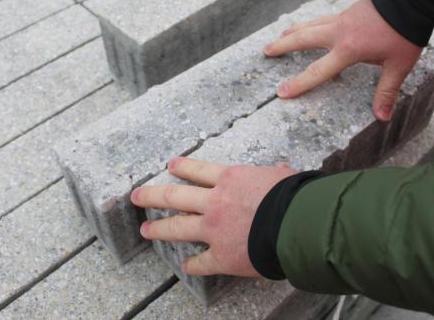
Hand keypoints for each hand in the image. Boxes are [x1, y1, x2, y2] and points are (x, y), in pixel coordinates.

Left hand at [131, 157, 296, 276]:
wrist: (296, 224)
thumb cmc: (294, 196)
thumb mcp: (282, 176)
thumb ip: (275, 174)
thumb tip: (281, 169)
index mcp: (230, 179)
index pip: (199, 170)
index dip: (183, 167)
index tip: (171, 165)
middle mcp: (215, 202)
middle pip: (175, 195)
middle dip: (152, 195)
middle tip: (137, 196)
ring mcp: (214, 230)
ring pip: (178, 227)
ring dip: (159, 228)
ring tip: (146, 230)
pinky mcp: (221, 256)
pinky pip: (201, 263)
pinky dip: (192, 266)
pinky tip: (186, 267)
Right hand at [264, 0, 422, 121]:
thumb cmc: (405, 32)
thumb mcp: (399, 65)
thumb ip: (387, 91)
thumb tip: (382, 117)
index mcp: (348, 49)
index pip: (318, 71)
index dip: (299, 84)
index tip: (281, 92)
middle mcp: (339, 33)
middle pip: (302, 39)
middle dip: (282, 46)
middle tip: (266, 51)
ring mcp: (342, 19)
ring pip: (310, 25)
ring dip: (293, 31)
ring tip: (280, 35)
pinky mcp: (348, 11)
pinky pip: (322, 19)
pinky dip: (311, 23)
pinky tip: (310, 25)